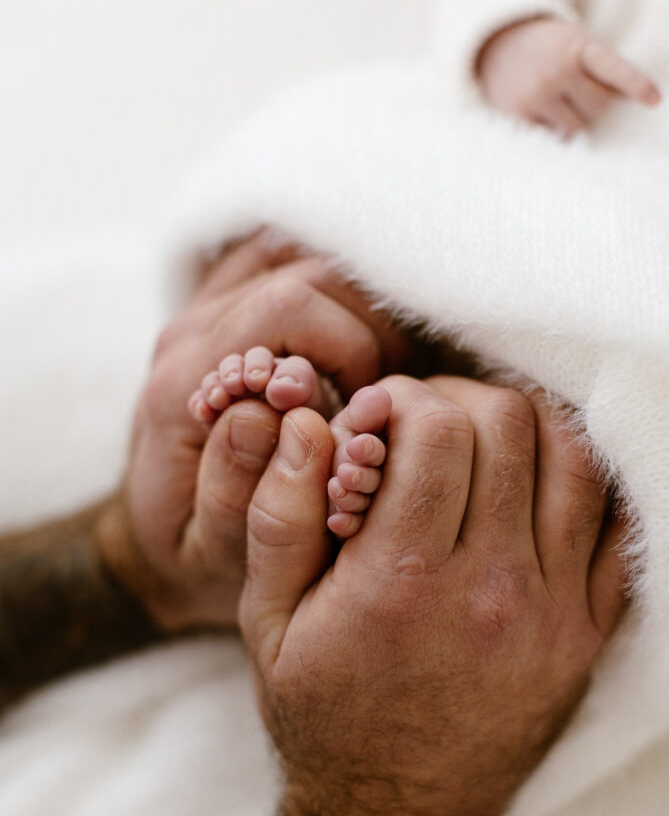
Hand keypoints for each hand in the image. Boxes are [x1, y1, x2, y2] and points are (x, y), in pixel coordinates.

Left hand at [99, 231, 411, 632]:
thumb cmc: (193, 555)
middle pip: (304, 276)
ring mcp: (199, 315)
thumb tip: (274, 407)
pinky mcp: (216, 311)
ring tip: (361, 378)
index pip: (287, 309)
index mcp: (183, 386)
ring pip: (301, 261)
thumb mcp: (213, 551)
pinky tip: (341, 339)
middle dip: (363, 332)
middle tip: (371, 400)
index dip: (349, 349)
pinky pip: (279, 261)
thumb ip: (237, 488)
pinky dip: (323, 290)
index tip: (361, 414)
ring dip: (352, 311)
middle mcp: (188, 335)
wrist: (150, 539)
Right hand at [238, 376, 624, 815]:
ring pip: (573, 459)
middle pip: (507, 426)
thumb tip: (308, 426)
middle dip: (456, 399)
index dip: (402, 397)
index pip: (436, 427)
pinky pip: (614, 525)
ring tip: (478, 438)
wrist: (394, 815)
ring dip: (523, 424)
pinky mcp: (586, 633)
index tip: (377, 418)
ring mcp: (552, 612)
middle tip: (422, 422)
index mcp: (402, 581)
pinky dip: (580, 480)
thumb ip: (277, 515)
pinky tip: (534, 478)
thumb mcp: (266, 620)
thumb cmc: (322, 711)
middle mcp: (490, 590)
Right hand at [477, 16, 659, 137]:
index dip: (635, 84)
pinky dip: (550, 131)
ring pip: (575, 128)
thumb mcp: (573, 44)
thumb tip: (622, 102)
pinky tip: (540, 114)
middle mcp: (557, 69)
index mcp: (577, 47)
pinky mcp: (518, 113)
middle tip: (575, 95)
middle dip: (592, 107)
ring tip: (555, 104)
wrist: (495, 43)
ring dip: (571, 122)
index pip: (613, 68)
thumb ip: (598, 69)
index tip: (654, 99)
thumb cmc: (545, 48)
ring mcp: (536, 92)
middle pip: (598, 108)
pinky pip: (550, 138)